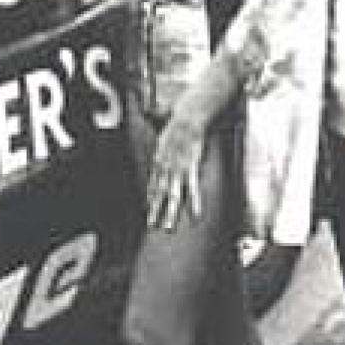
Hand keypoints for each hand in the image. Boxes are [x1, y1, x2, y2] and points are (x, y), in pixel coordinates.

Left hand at [146, 87, 213, 230]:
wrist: (189, 116)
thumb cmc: (178, 124)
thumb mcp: (165, 134)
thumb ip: (163, 144)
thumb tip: (155, 142)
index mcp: (159, 161)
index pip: (153, 184)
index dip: (151, 199)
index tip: (148, 213)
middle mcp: (165, 168)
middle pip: (160, 193)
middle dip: (156, 210)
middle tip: (152, 226)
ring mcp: (177, 169)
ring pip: (173, 196)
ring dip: (171, 213)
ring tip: (168, 228)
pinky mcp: (191, 167)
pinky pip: (193, 189)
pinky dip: (195, 203)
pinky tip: (196, 216)